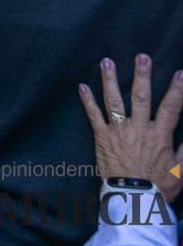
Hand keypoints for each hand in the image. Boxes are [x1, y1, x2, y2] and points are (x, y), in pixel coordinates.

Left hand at [79, 55, 182, 201]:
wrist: (132, 198)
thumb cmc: (158, 185)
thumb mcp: (181, 170)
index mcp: (160, 135)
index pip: (172, 107)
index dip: (178, 90)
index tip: (181, 73)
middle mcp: (139, 129)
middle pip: (141, 97)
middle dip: (142, 75)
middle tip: (142, 57)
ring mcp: (119, 131)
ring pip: (114, 101)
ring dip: (110, 80)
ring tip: (106, 61)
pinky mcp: (102, 137)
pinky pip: (93, 115)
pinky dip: (87, 101)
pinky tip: (81, 86)